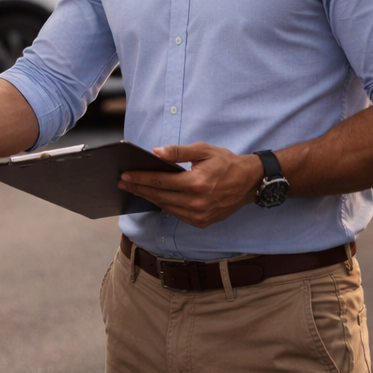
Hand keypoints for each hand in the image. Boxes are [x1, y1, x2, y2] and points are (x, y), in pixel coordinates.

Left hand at [117, 143, 265, 227]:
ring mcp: (199, 215)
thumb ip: (178, 152)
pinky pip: (176, 214)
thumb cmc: (226, 163)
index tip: (124, 175)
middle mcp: (196, 203)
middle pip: (159, 195)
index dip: (140, 178)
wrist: (250, 182)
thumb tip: (156, 153)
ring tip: (134, 189)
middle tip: (122, 183)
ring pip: (165, 206)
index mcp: (196, 183)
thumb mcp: (203, 150)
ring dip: (149, 197)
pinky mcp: (201, 222)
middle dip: (139, 188)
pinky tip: (154, 197)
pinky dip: (163, 205)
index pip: (159, 181)